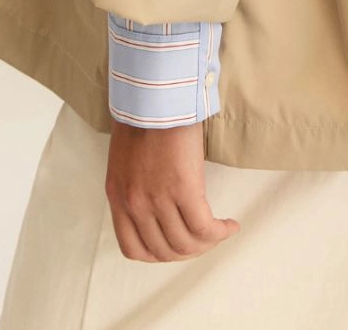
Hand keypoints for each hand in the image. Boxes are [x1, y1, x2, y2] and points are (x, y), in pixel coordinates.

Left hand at [105, 115, 241, 261]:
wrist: (155, 92)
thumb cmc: (144, 116)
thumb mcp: (127, 160)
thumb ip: (136, 186)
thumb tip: (159, 206)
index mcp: (118, 198)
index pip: (135, 249)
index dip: (160, 254)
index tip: (177, 245)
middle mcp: (135, 204)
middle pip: (164, 250)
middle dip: (188, 251)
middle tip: (205, 239)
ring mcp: (158, 199)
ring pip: (186, 243)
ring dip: (207, 243)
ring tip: (220, 230)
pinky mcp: (183, 188)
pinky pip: (204, 227)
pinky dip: (220, 231)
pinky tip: (229, 224)